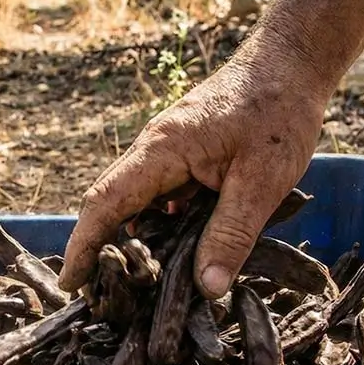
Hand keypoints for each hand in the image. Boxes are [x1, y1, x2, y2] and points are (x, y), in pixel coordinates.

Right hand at [58, 33, 332, 297]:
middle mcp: (153, 149)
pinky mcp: (184, 157)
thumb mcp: (262, 180)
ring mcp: (167, 152)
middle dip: (102, 251)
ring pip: (137, 204)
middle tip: (105, 300)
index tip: (71, 283)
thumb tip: (205, 289)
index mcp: (161, 150)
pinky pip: (160, 198)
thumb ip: (232, 234)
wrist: (291, 64)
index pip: (104, 202)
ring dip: (136, 242)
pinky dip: (161, 228)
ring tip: (143, 289)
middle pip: (111, 204)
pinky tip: (179, 255)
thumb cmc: (278, 112)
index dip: (84, 246)